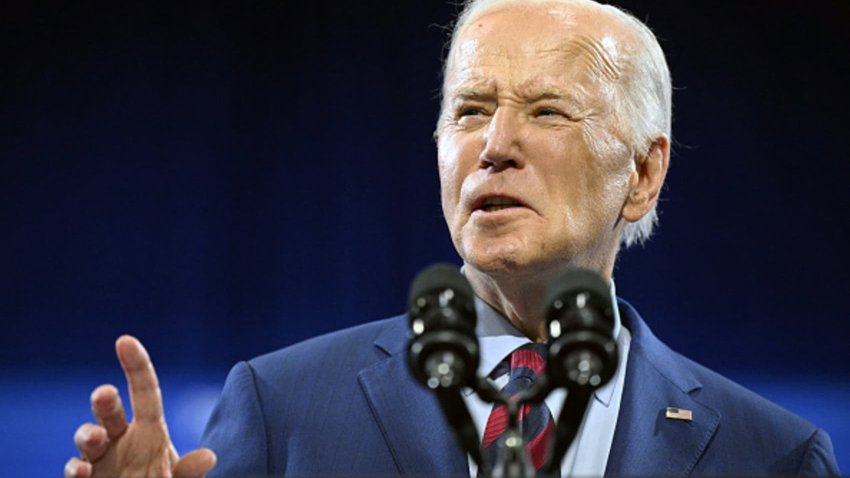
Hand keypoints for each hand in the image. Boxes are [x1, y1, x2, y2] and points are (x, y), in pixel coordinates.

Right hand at [65, 335, 216, 477]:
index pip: (144, 392)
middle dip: (105, 401)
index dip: (136, 366)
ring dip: (88, 434)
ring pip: (88, 437)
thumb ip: (189, 471)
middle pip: (109, 411)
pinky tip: (82, 471)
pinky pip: (76, 470)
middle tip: (105, 394)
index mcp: (148, 429)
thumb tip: (209, 456)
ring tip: (95, 437)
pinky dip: (76, 469)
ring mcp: (99, 457)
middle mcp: (119, 437)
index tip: (124, 340)